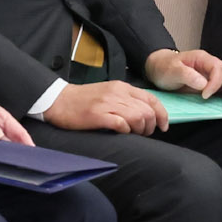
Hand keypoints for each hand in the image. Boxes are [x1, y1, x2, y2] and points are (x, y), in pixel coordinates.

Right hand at [44, 79, 171, 134]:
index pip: (152, 99)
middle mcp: (117, 93)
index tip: (163, 126)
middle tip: (144, 133)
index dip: (162, 114)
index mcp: (122, 87)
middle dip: (150, 126)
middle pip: (147, 111)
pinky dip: (126, 130)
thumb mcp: (110, 93)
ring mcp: (107, 104)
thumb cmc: (85, 100)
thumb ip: (127, 100)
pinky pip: (121, 124)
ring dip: (140, 130)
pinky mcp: (97, 115)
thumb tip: (146, 114)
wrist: (59, 100)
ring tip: (134, 134)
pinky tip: (121, 132)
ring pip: (137, 117)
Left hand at [144, 48, 221, 107]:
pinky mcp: (213, 84)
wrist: (159, 68)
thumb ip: (187, 75)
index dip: (215, 83)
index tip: (205, 95)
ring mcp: (214, 75)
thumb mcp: (172, 70)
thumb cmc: (165, 67)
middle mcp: (212, 65)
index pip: (218, 69)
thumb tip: (203, 83)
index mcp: (203, 59)